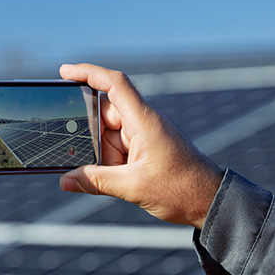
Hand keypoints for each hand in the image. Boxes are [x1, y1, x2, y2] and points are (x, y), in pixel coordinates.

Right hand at [58, 64, 222, 228]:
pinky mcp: (147, 149)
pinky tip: (113, 179)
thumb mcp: (133, 187)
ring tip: (113, 177)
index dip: (88, 73)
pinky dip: (112, 162)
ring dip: (103, 156)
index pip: (114, 85)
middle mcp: (145, 123)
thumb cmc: (181, 189)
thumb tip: (66, 180)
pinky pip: (120, 148)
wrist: (209, 201)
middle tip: (79, 156)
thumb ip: (97, 182)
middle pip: (105, 116)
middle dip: (90, 137)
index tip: (65, 72)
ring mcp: (146, 135)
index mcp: (145, 121)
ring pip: (110, 136)